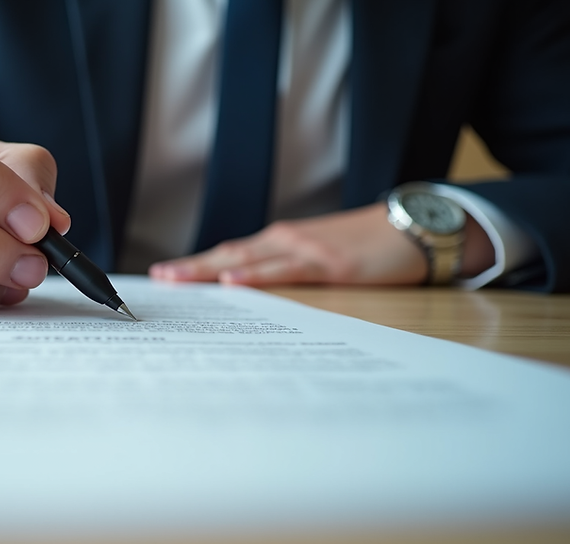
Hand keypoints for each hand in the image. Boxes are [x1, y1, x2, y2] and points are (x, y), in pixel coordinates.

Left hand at [149, 203, 493, 285]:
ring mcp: (304, 250)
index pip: (228, 254)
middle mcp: (284, 241)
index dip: (195, 265)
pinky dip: (256, 275)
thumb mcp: (321, 258)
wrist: (413, 227)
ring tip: (177, 279)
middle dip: (190, 267)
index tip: (164, 275)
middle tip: (156, 279)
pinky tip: (232, 280)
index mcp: (280, 243)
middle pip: (227, 254)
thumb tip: (255, 292)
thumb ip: (288, 271)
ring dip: (208, 269)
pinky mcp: (328, 264)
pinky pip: (285, 271)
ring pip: (246, 260)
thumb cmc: (367, 245)